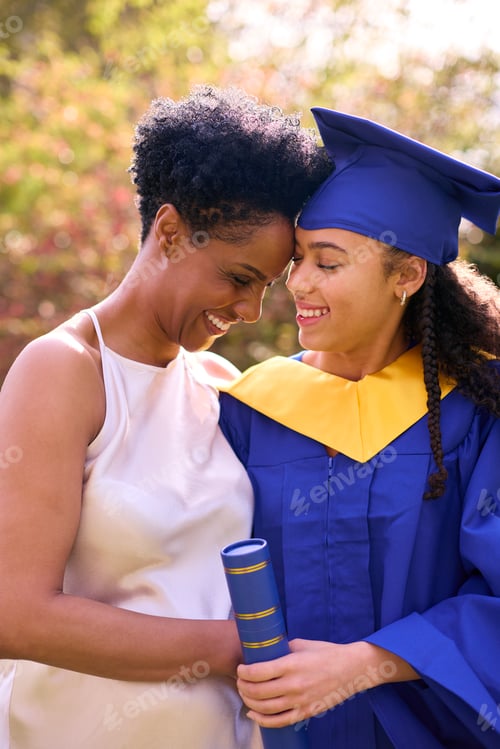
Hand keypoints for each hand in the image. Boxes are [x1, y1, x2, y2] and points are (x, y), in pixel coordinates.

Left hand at [236, 639, 417, 727]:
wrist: (351, 669)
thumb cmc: (326, 652)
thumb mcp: (301, 644)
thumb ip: (282, 649)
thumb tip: (265, 652)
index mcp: (292, 664)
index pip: (258, 672)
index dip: (244, 672)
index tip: (240, 668)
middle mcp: (294, 684)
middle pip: (258, 691)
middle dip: (243, 686)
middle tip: (239, 681)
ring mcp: (300, 701)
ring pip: (265, 708)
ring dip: (249, 701)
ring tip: (244, 694)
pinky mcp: (305, 712)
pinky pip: (279, 721)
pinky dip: (263, 720)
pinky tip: (254, 713)